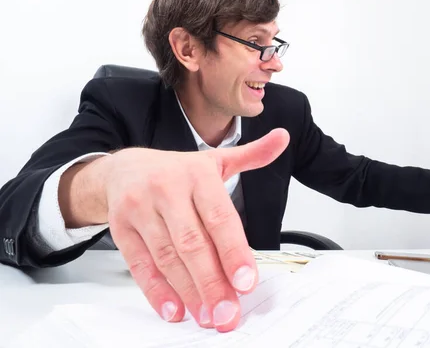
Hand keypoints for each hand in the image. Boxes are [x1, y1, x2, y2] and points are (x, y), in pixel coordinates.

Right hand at [101, 128, 288, 331]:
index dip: (233, 251)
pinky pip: (139, 263)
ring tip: (208, 316)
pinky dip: (156, 290)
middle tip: (228, 312)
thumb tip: (283, 139)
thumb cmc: (176, 171)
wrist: (124, 167)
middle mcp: (167, 190)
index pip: (219, 217)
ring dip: (188, 291)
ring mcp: (141, 209)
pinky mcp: (120, 228)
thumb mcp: (215, 160)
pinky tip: (174, 309)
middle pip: (192, 243)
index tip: (247, 281)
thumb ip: (251, 155)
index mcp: (197, 174)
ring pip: (167, 257)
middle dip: (212, 282)